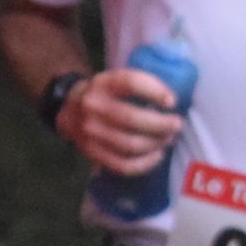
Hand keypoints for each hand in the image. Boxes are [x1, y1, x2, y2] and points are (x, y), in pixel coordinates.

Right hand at [61, 67, 184, 175]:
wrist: (69, 110)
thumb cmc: (106, 94)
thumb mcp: (117, 79)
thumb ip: (141, 85)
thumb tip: (172, 102)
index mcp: (103, 83)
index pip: (131, 83)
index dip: (155, 92)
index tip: (172, 102)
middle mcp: (93, 106)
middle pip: (132, 119)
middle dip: (161, 124)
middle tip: (176, 124)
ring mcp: (90, 132)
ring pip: (131, 144)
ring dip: (156, 143)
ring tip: (168, 139)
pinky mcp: (92, 153)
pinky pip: (123, 165)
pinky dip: (145, 163)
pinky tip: (157, 155)